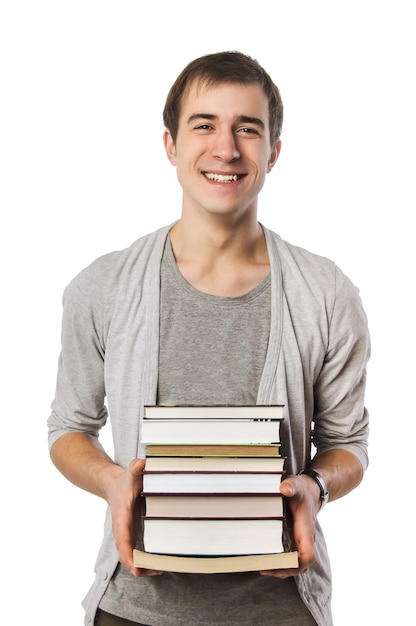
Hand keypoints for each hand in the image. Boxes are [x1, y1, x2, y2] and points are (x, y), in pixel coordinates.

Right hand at [105, 458, 162, 576]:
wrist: (114, 486)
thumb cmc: (125, 481)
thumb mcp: (131, 473)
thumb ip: (135, 468)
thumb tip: (141, 463)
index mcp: (121, 518)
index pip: (122, 541)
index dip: (128, 555)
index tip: (136, 567)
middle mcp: (122, 532)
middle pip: (126, 557)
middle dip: (139, 567)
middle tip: (158, 569)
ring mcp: (126, 536)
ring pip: (131, 560)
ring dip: (144, 568)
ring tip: (162, 568)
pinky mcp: (132, 537)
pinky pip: (136, 556)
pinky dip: (145, 563)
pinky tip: (160, 564)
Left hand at [259, 473, 319, 578]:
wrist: (310, 491)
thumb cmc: (302, 490)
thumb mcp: (296, 485)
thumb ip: (291, 487)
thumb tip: (284, 489)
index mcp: (306, 529)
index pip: (308, 555)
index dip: (295, 564)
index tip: (278, 564)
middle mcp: (305, 539)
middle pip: (301, 565)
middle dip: (284, 570)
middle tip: (264, 568)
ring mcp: (301, 541)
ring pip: (297, 564)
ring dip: (282, 569)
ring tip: (263, 567)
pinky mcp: (295, 540)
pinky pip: (292, 557)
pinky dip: (281, 562)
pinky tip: (267, 559)